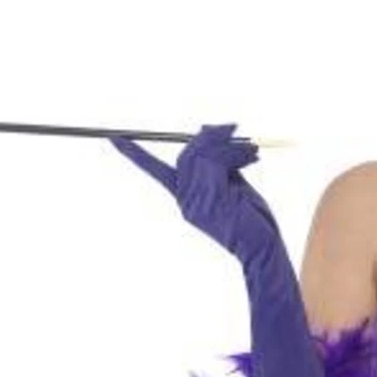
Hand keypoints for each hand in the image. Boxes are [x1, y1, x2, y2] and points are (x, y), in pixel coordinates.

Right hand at [111, 121, 281, 269]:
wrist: (263, 249)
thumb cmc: (252, 220)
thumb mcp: (232, 182)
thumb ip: (217, 159)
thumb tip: (206, 128)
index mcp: (185, 198)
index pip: (154, 170)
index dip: (134, 154)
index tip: (113, 139)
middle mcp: (185, 201)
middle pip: (186, 154)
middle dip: (211, 137)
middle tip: (237, 130)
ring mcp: (196, 202)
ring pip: (204, 156)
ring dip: (230, 146)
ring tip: (253, 151)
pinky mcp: (211, 200)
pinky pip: (216, 163)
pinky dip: (235, 154)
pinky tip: (251, 159)